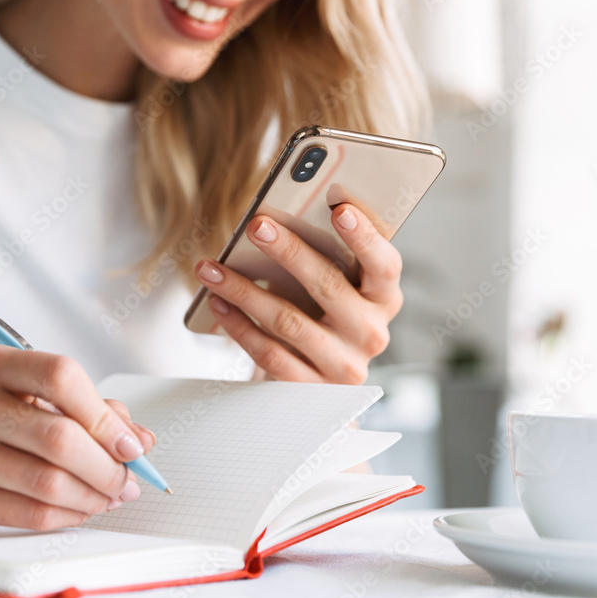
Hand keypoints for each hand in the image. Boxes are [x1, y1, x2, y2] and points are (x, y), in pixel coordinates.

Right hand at [0, 344, 154, 533]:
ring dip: (92, 495)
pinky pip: (28, 513)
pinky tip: (79, 510)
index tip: (129, 444)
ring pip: (47, 480)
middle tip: (126, 480)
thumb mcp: (29, 399)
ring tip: (108, 497)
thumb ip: (89, 410)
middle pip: (58, 436)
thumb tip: (139, 440)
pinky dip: (67, 515)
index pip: (60, 375)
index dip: (104, 415)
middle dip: (106, 466)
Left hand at [195, 203, 402, 384]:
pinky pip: (269, 353)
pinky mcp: (311, 388)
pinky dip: (239, 326)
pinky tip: (218, 303)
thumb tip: (279, 220)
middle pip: (329, 286)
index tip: (340, 210)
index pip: (385, 265)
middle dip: (289, 252)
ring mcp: (343, 365)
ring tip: (211, 268)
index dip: (365, 238)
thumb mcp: (337, 289)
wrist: (321, 385)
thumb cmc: (323, 316)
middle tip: (257, 226)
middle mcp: (371, 333)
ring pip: (289, 321)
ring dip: (244, 291)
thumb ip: (325, 259)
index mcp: (384, 299)